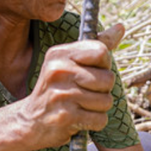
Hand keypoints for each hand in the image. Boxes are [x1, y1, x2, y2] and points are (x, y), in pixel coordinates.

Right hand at [19, 23, 124, 147]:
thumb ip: (95, 46)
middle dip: (103, 91)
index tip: (92, 72)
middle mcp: (58, 71)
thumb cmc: (57, 90)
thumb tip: (121, 27)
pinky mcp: (65, 117)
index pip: (101, 51)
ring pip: (106, 101)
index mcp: (59, 54)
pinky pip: (100, 119)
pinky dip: (94, 123)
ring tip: (80, 107)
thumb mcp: (68, 63)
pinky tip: (79, 119)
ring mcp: (61, 94)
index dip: (104, 65)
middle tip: (84, 94)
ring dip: (98, 108)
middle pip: (108, 79)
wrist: (29, 122)